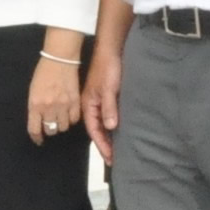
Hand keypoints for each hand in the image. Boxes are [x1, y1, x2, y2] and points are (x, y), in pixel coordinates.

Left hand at [28, 54, 81, 144]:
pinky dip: (71, 119)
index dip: (36, 137)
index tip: (38, 140)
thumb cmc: (43, 73)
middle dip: (49, 129)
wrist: (60, 59)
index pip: (34, 129)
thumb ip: (35, 107)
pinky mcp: (75, 102)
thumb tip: (38, 121)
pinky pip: (74, 119)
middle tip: (50, 124)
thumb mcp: (33, 91)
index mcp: (35, 105)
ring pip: (63, 127)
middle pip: (50, 130)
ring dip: (61, 124)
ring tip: (60, 118)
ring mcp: (63, 106)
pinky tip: (69, 113)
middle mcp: (49, 108)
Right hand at [84, 43, 123, 161]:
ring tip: (118, 150)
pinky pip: (109, 116)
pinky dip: (113, 126)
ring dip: (109, 136)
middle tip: (115, 160)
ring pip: (103, 123)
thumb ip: (109, 107)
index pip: (94, 130)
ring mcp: (99, 101)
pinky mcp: (107, 96)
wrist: (110, 49)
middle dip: (105, 144)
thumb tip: (111, 127)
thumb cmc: (108, 68)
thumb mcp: (109, 89)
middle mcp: (92, 105)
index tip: (110, 158)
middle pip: (97, 129)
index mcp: (88, 105)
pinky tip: (121, 131)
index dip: (102, 145)